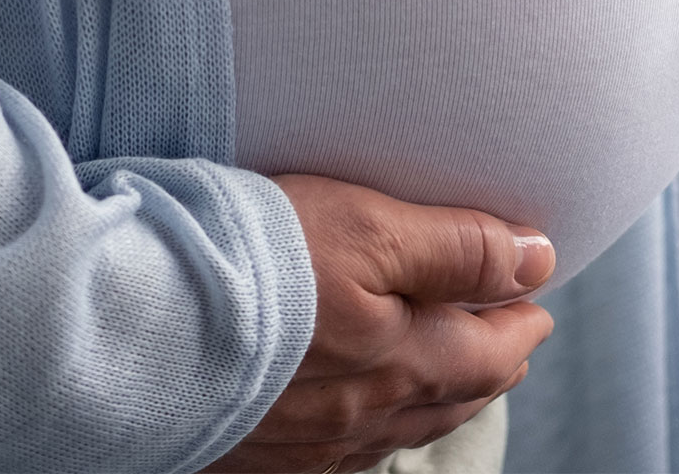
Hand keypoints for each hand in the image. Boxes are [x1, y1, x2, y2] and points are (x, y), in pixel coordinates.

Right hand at [204, 174, 555, 473]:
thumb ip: (454, 246)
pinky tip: (357, 414)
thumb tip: (538, 257)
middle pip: (451, 394)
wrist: (139, 327)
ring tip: (451, 373)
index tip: (535, 300)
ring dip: (436, 396)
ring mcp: (312, 442)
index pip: (489, 347)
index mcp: (407, 361)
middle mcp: (369, 415)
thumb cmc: (253, 263)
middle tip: (508, 338)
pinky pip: (339, 448)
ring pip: (398, 425)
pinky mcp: (259, 450)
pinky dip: (371, 424)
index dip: (518, 318)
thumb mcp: (366, 227)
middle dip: (486, 362)